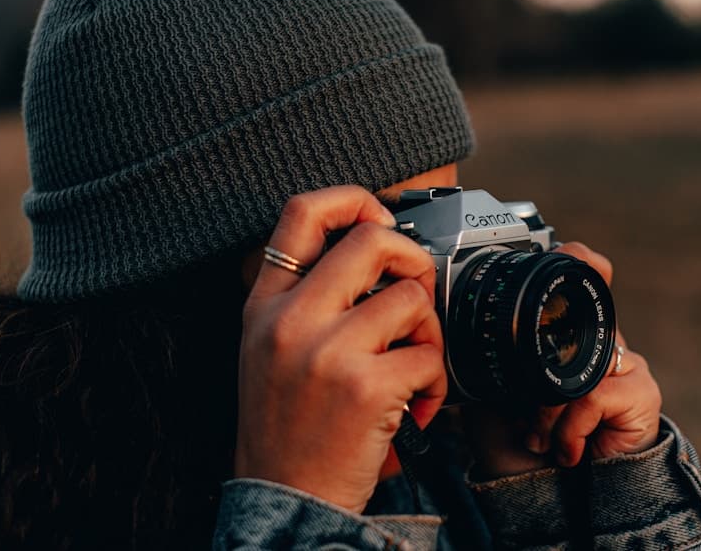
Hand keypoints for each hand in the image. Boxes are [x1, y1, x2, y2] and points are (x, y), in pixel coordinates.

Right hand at [233, 186, 446, 512]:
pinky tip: (416, 407)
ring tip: (413, 367)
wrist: (285, 500)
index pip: (301, 214)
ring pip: (412, 299)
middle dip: (412, 260)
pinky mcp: (365, 387)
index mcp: (265, 305)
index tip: (382, 221)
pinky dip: (435, 385)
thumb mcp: (268, 350)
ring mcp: (326, 352)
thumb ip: (306, 298)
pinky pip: (429, 357)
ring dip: (429, 334)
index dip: (354, 200)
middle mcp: (290, 320)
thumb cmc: (287, 428)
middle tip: (416, 293)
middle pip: (370, 240)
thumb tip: (376, 247)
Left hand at [465, 242, 662, 477]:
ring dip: (547, 409)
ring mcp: (627, 365)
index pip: (586, 280)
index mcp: (569, 334)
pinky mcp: (642, 393)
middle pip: (578, 326)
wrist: (544, 493)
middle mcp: (601, 342)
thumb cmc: (518, 439)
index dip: (583, 261)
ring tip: (537, 434)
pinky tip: (565, 450)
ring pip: (579, 366)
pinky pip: (594, 396)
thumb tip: (457, 316)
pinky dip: (568, 428)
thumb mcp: (492, 386)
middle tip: (524, 412)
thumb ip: (487, 351)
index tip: (568, 249)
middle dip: (541, 377)